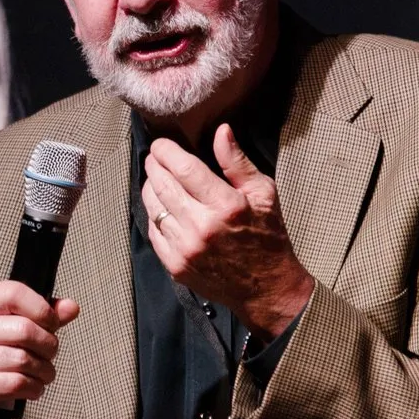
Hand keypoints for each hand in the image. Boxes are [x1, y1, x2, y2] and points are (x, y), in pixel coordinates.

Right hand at [0, 280, 80, 418]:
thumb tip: (71, 307)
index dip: (42, 309)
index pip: (14, 292)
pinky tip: (32, 388)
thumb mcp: (3, 328)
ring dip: (44, 370)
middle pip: (25, 329)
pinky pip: (17, 383)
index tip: (52, 324)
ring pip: (24, 359)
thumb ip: (38, 316)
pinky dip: (33, 388)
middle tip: (50, 354)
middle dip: (48, 345)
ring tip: (44, 374)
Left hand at [140, 127, 315, 337]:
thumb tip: (221, 130)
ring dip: (150, 187)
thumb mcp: (263, 193)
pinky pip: (153, 232)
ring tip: (155, 177)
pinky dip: (153, 214)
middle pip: (162, 185)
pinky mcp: (175, 266)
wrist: (266, 288)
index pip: (184, 169)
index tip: (161, 144)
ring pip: (153, 207)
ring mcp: (185, 249)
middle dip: (154, 165)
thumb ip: (237, 162)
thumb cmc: (268, 237)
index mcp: (225, 206)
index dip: (166, 152)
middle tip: (154, 157)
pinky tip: (160, 206)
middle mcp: (201, 227)